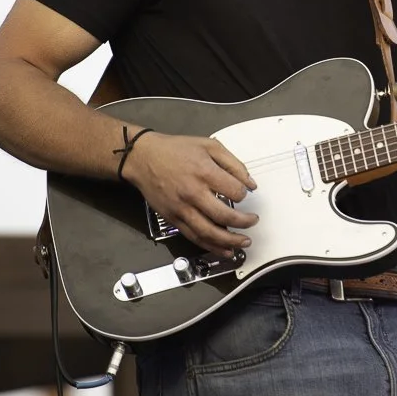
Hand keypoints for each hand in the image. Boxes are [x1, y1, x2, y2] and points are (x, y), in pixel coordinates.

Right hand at [121, 131, 257, 257]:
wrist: (143, 158)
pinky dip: (211, 246)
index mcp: (204, 172)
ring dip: (230, 242)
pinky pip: (194, 237)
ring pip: (209, 233)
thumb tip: (250, 183)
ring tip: (244, 243)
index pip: (234, 191)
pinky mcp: (173, 218)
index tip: (245, 193)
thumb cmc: (175, 150)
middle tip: (253, 221)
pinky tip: (223, 249)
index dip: (245, 194)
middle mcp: (193, 193)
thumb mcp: (209, 146)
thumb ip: (233, 163)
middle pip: (224, 216)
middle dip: (244, 222)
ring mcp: (182, 208)